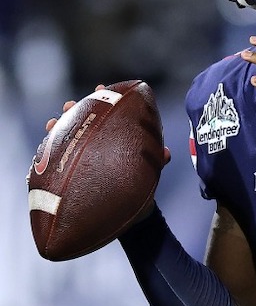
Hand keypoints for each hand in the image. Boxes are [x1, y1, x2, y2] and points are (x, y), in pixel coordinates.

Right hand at [43, 85, 171, 221]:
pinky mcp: (69, 176)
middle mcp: (94, 147)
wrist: (131, 216)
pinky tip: (40, 157)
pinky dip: (45, 160)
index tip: (99, 89)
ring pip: (64, 140)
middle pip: (80, 123)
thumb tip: (166, 153)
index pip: (105, 116)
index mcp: (112, 141)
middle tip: (70, 105)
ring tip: (53, 123)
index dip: (101, 100)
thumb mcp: (149, 172)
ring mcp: (80, 160)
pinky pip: (53, 166)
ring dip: (57, 130)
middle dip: (73, 111)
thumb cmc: (141, 189)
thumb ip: (156, 160)